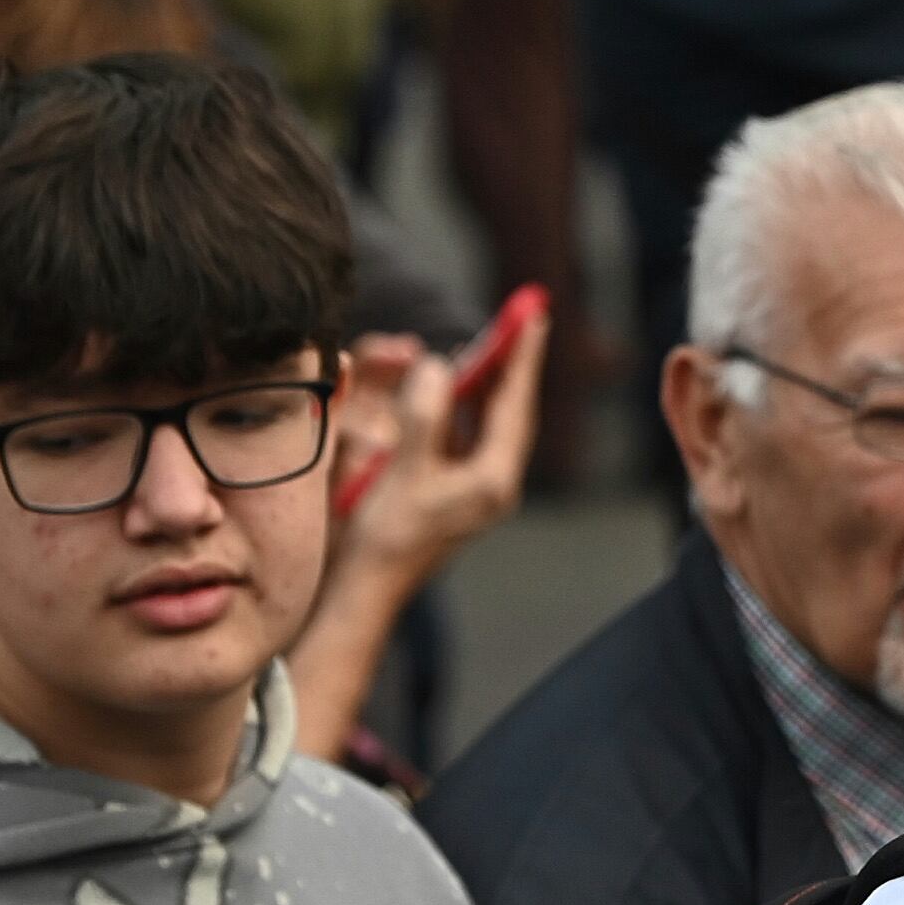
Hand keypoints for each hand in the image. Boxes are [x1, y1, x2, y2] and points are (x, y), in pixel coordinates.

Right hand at [285, 318, 542, 758]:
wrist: (369, 588)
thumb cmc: (384, 535)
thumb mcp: (402, 470)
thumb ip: (423, 417)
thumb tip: (437, 367)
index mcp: (493, 478)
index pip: (514, 404)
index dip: (522, 357)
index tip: (534, 316)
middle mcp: (495, 482)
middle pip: (511, 409)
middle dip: (513, 364)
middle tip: (523, 319)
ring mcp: (480, 488)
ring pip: (493, 421)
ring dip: (490, 383)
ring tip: (492, 342)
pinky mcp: (461, 491)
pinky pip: (474, 434)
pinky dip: (469, 405)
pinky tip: (457, 386)